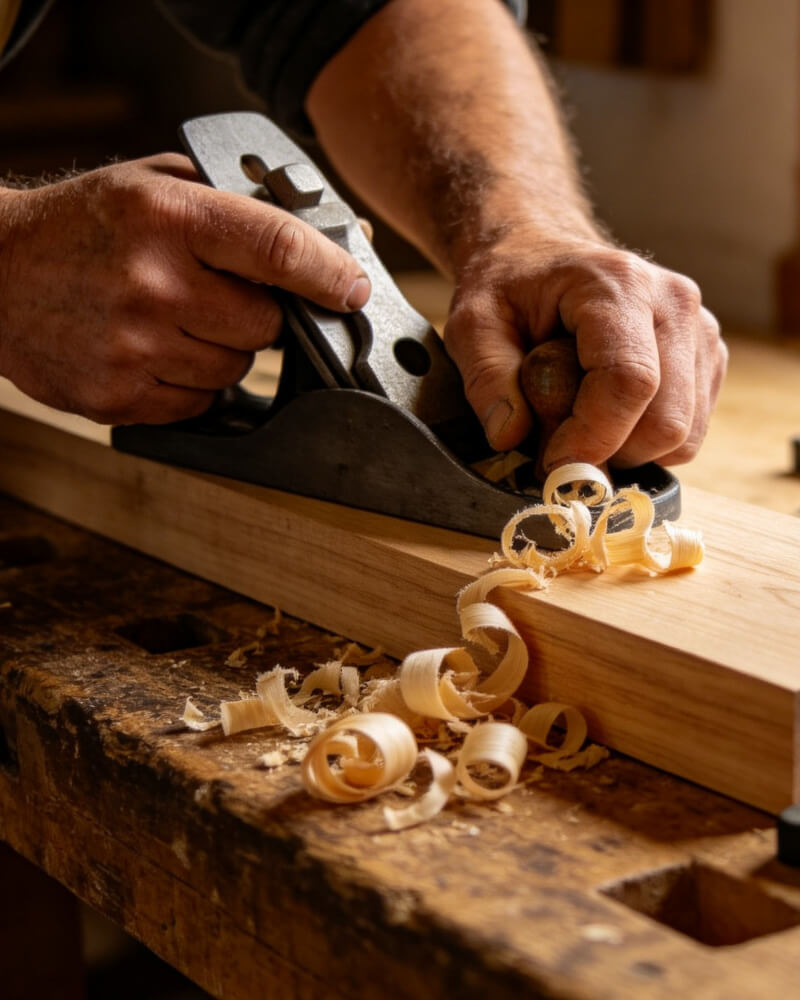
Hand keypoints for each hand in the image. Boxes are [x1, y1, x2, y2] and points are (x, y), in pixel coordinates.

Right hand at [0, 154, 369, 422]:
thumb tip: (339, 237)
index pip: (277, 249)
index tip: (353, 288)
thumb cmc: (84, 225)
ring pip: (234, 370)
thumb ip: (242, 207)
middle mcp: (152, 285)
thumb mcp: (156, 185)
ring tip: (174, 320)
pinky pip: (198, 404)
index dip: (329, 273)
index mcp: (168, 218)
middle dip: (260, 317)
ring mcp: (133, 348)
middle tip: (223, 298)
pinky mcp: (117, 397)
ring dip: (222, 351)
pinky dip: (191, 384)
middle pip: (265, 327)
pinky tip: (155, 350)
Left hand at [443, 230, 726, 469]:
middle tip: (558, 447)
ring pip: (683, 434)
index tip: (552, 464)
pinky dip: (644, 441)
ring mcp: (699, 330)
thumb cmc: (508, 286)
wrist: (542, 253)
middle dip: (609, 453)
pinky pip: (689, 431)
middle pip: (666, 420)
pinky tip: (607, 412)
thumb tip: (509, 437)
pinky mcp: (707, 357)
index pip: (629, 381)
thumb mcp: (473, 323)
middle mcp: (674, 303)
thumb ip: (486, 378)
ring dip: (627, 451)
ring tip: (580, 420)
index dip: (593, 438)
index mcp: (619, 285)